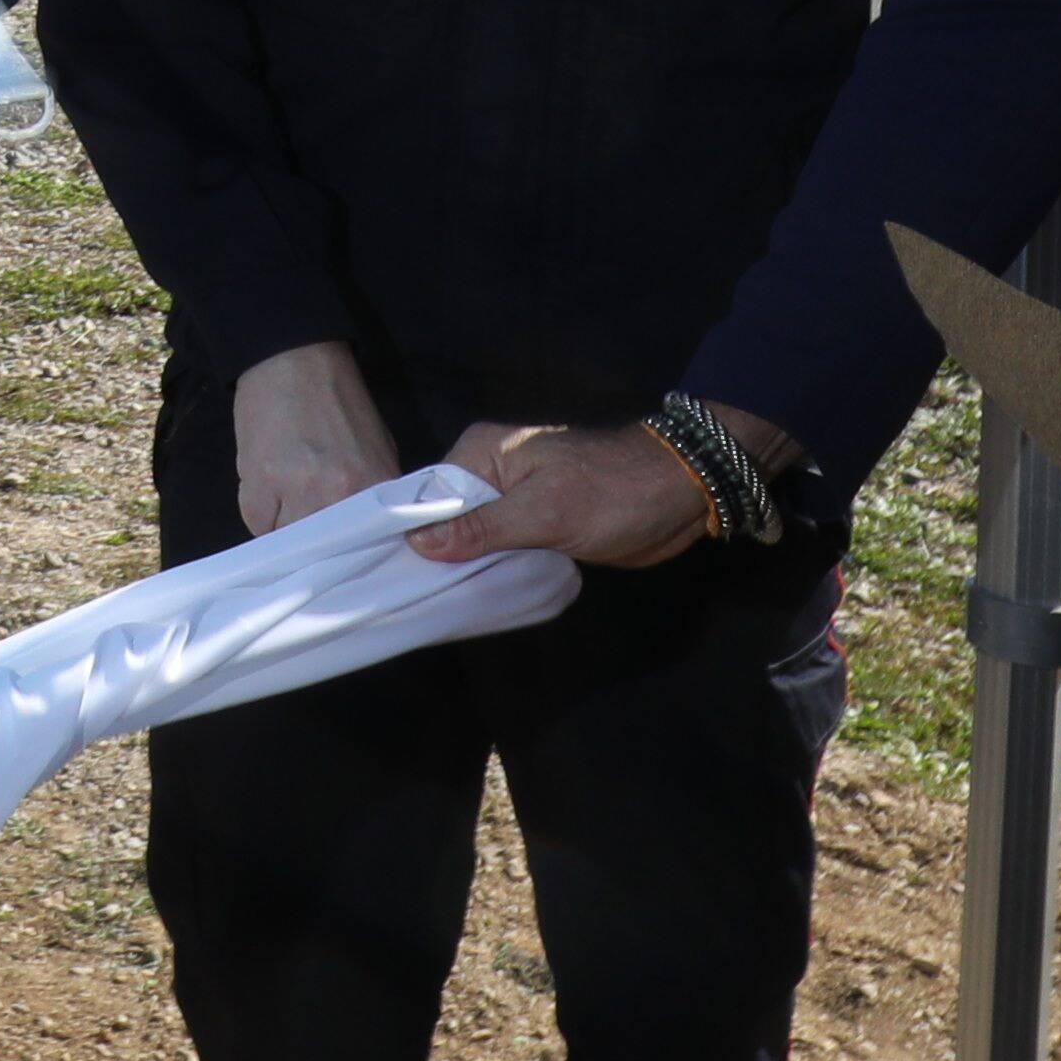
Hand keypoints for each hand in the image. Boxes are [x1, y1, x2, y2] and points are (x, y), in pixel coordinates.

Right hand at [227, 342, 403, 536]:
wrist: (293, 359)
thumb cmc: (340, 404)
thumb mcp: (378, 452)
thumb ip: (376, 499)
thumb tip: (370, 541)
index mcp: (374, 486)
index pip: (366, 549)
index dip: (354, 553)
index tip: (346, 552)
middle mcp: (338, 495)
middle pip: (324, 553)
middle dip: (318, 544)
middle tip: (314, 520)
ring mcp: (295, 491)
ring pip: (287, 543)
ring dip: (286, 528)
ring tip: (289, 496)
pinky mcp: (256, 485)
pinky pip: (257, 525)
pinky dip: (262, 513)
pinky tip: (268, 484)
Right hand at [406, 410, 771, 576]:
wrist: (679, 495)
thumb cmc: (612, 493)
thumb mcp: (545, 511)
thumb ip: (482, 527)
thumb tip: (417, 542)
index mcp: (483, 453)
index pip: (426, 493)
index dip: (405, 532)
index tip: (381, 574)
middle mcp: (491, 473)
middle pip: (444, 520)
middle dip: (431, 558)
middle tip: (405, 602)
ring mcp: (513, 503)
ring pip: (471, 542)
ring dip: (460, 570)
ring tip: (428, 608)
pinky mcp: (536, 528)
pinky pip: (498, 553)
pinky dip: (488, 574)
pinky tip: (470, 601)